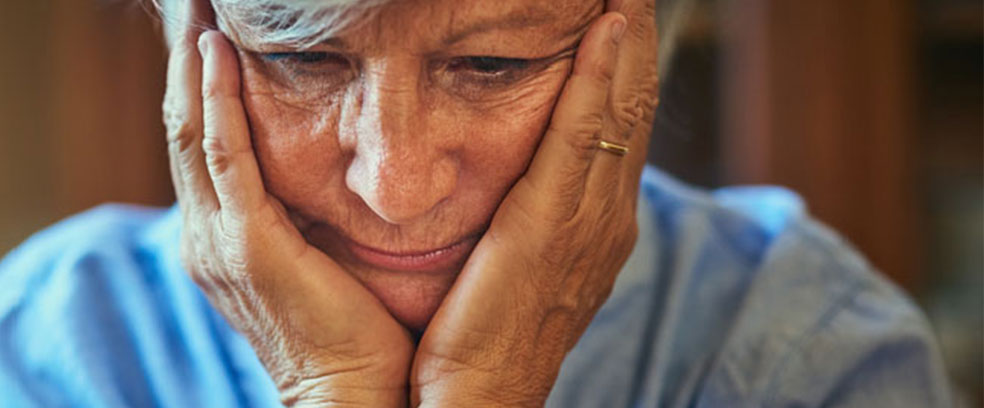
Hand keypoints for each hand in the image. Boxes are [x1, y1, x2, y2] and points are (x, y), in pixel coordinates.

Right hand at [161, 2, 411, 405]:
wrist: (349, 396)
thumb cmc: (349, 332)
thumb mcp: (313, 259)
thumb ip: (299, 214)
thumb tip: (318, 169)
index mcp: (221, 237)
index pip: (199, 141)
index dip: (196, 81)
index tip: (204, 29)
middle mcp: (205, 234)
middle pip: (182, 124)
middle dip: (182, 56)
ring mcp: (218, 239)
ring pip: (191, 129)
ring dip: (190, 61)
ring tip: (192, 6)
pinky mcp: (247, 244)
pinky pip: (225, 156)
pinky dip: (216, 100)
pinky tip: (216, 53)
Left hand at [410, 1, 658, 405]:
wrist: (473, 399)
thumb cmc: (479, 332)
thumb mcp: (512, 256)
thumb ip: (524, 207)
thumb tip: (510, 161)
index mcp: (594, 221)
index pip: (616, 122)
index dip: (623, 64)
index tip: (619, 10)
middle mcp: (606, 215)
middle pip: (631, 105)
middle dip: (636, 38)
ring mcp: (590, 223)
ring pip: (619, 111)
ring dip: (628, 43)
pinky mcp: (555, 229)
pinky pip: (584, 140)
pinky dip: (599, 81)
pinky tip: (608, 31)